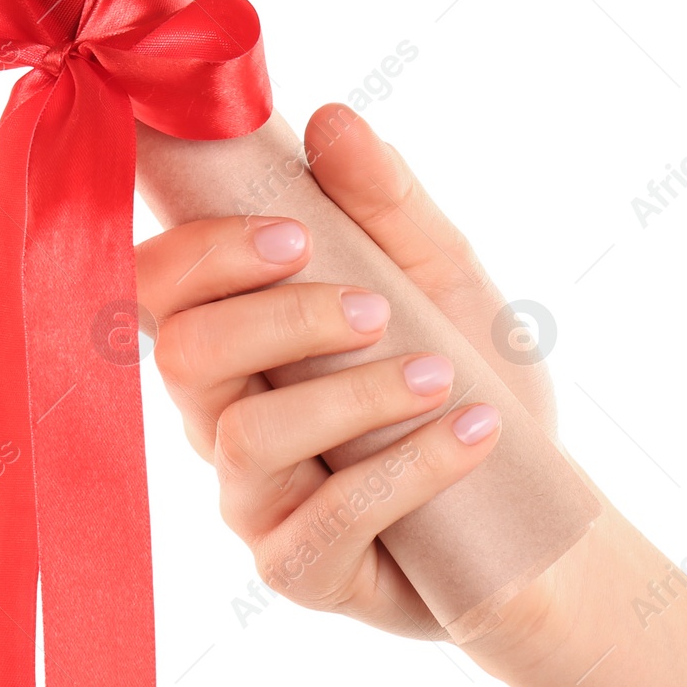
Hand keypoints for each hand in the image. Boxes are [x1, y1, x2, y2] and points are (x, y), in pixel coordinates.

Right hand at [135, 102, 552, 639]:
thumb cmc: (467, 375)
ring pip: (245, 438)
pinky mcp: (298, 570)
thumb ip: (385, 200)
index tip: (296, 234)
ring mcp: (252, 501)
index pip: (154, 286)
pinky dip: (407, 468)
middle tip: (374, 307)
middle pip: (181, 355)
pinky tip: (473, 434)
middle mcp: (219, 417)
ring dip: (352, 395)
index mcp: (232, 336)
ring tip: (437, 375)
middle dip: (279, 318)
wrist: (532, 513)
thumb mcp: (438, 274)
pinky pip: (324, 522)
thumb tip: (331, 115)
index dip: (201, 253)